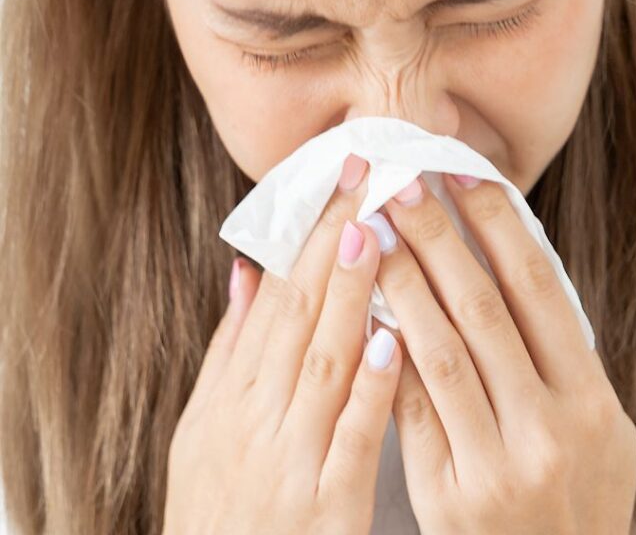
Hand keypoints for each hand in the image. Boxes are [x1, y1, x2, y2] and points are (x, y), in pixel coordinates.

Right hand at [163, 155, 400, 534]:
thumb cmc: (219, 513)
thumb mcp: (201, 433)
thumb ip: (231, 352)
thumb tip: (249, 269)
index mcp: (233, 397)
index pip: (277, 296)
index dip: (307, 232)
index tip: (339, 177)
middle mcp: (256, 420)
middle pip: (298, 313)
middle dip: (331, 239)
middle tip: (363, 174)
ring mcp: (289, 463)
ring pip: (323, 362)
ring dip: (349, 294)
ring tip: (374, 231)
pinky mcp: (325, 511)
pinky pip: (351, 440)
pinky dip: (369, 388)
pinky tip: (394, 339)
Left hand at [371, 173, 635, 534]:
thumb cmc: (579, 506)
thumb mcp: (602, 434)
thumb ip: (565, 362)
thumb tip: (518, 273)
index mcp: (594, 402)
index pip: (538, 288)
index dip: (497, 223)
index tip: (463, 173)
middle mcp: (551, 429)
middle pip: (484, 306)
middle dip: (438, 236)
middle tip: (402, 181)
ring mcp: (500, 466)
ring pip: (439, 350)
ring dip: (401, 281)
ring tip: (373, 231)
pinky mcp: (452, 498)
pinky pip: (411, 409)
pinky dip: (389, 351)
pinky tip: (366, 307)